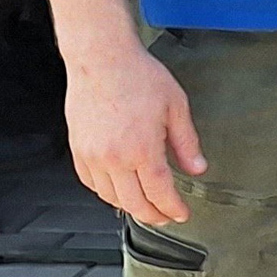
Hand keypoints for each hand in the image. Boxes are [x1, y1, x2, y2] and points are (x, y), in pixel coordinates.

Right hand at [64, 41, 205, 225]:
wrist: (101, 59)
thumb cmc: (138, 76)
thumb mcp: (176, 106)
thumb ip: (186, 143)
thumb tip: (198, 168)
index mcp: (142, 148)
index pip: (160, 192)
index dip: (173, 207)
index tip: (182, 214)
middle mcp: (114, 158)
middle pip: (134, 202)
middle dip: (153, 215)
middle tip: (166, 217)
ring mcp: (92, 156)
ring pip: (111, 197)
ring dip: (130, 206)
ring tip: (146, 206)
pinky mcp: (78, 151)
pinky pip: (91, 183)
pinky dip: (107, 193)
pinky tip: (119, 189)